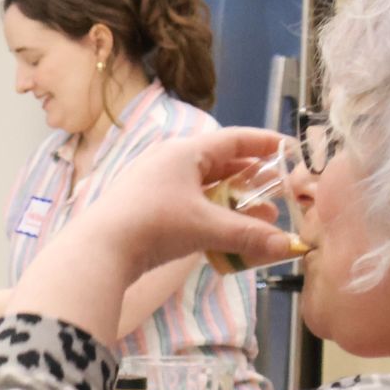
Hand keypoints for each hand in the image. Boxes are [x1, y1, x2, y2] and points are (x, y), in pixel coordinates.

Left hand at [63, 129, 303, 276]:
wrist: (98, 250)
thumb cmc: (153, 225)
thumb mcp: (206, 227)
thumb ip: (248, 235)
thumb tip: (286, 247)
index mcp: (185, 152)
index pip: (234, 139)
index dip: (265, 144)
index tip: (290, 149)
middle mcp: (170, 162)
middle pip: (220, 163)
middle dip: (253, 179)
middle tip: (280, 191)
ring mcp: (156, 185)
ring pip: (205, 187)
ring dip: (234, 201)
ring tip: (262, 217)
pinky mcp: (147, 209)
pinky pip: (190, 205)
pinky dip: (212, 215)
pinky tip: (226, 232)